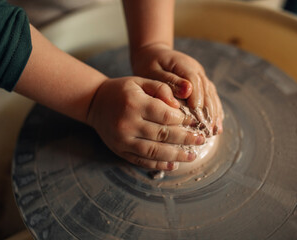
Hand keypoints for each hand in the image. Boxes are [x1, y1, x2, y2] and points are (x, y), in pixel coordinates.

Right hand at [87, 76, 205, 169]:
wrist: (95, 102)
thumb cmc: (121, 90)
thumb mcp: (139, 81)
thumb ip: (161, 88)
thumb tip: (179, 105)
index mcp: (134, 104)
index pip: (165, 115)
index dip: (184, 120)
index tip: (196, 122)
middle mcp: (128, 124)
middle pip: (163, 135)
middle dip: (186, 139)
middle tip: (201, 140)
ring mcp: (123, 140)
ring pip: (154, 151)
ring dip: (176, 156)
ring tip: (192, 156)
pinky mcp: (120, 150)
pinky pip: (142, 160)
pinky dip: (158, 164)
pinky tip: (173, 164)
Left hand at [131, 43, 223, 135]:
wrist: (152, 54)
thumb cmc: (149, 64)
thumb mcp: (153, 71)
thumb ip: (169, 81)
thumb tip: (187, 91)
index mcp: (184, 64)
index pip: (195, 81)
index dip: (197, 99)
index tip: (197, 117)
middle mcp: (196, 69)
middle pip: (207, 90)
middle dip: (209, 111)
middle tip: (208, 129)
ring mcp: (200, 76)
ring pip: (211, 94)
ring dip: (214, 113)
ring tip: (215, 131)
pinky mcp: (201, 83)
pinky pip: (211, 97)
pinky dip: (214, 110)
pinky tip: (216, 124)